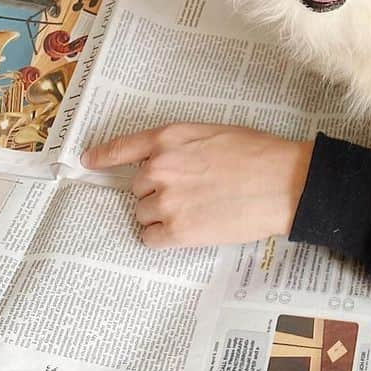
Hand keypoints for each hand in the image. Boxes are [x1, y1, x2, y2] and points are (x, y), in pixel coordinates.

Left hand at [80, 123, 315, 247]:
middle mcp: (161, 168)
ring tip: (193, 211)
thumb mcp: (214, 132)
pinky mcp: (178, 232)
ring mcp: (167, 201)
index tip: (88, 161)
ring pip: (142, 214)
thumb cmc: (257, 153)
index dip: (103, 155)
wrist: (282, 182)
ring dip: (159, 215)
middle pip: (137, 187)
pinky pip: (150, 238)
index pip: (124, 147)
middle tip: (187, 192)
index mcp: (170, 138)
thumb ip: (182, 145)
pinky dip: (162, 237)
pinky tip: (185, 230)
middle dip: (155, 191)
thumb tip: (165, 162)